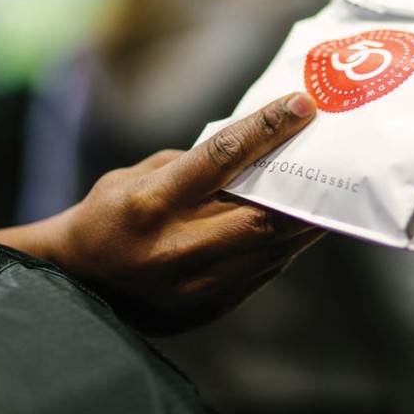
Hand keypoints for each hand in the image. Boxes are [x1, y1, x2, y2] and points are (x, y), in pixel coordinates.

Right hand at [45, 92, 322, 334]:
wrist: (78, 285)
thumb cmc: (109, 216)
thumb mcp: (137, 175)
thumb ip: (195, 164)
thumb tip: (255, 151)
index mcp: (152, 202)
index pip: (221, 157)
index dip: (266, 128)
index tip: (303, 105)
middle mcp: (176, 246)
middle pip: (260, 214)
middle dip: (304, 187)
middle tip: (335, 159)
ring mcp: (194, 284)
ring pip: (270, 249)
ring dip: (306, 221)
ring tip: (332, 194)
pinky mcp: (208, 308)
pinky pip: (261, 273)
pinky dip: (284, 247)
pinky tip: (301, 228)